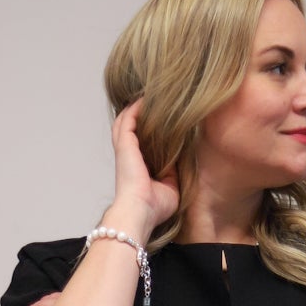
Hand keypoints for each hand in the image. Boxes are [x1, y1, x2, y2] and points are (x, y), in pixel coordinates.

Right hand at [112, 97, 179, 232]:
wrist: (140, 212)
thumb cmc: (153, 208)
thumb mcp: (171, 188)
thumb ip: (174, 173)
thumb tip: (181, 160)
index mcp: (137, 166)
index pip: (140, 142)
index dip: (148, 129)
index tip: (160, 118)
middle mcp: (128, 156)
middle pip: (128, 126)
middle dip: (137, 112)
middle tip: (151, 99)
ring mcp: (125, 149)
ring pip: (125, 119)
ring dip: (134, 106)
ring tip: (147, 94)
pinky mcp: (125, 145)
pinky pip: (128, 119)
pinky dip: (135, 107)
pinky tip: (145, 98)